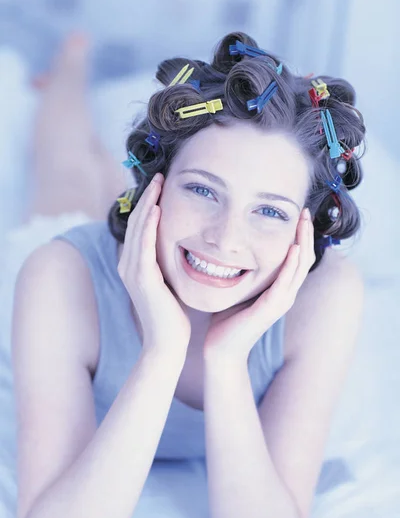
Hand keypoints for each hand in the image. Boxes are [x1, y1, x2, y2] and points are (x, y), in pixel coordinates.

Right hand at [118, 173, 190, 353]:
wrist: (167, 344)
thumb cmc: (173, 316)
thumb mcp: (170, 283)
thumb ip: (169, 264)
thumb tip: (184, 247)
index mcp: (134, 265)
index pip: (140, 226)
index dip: (149, 203)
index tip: (162, 184)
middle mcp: (128, 265)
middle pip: (135, 221)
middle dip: (147, 196)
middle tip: (160, 174)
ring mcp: (132, 271)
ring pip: (137, 228)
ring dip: (147, 203)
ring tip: (158, 181)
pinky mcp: (141, 278)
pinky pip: (143, 245)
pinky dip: (148, 225)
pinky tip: (156, 208)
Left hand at [203, 208, 315, 360]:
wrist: (220, 348)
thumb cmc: (226, 319)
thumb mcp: (237, 288)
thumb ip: (242, 270)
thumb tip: (232, 249)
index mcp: (279, 288)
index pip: (297, 257)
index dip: (300, 235)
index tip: (296, 213)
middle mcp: (286, 293)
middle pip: (305, 257)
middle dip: (306, 232)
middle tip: (304, 210)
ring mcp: (281, 301)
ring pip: (301, 266)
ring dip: (303, 242)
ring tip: (303, 221)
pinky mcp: (271, 308)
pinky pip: (286, 282)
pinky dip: (291, 264)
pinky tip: (293, 247)